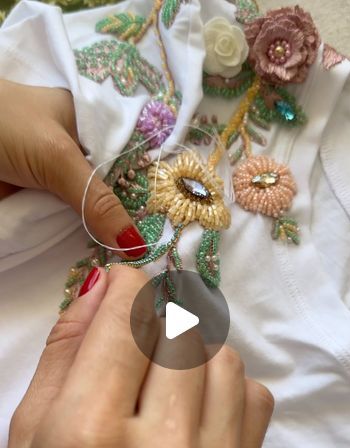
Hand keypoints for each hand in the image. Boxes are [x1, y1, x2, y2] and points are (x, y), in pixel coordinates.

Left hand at [0, 79, 145, 257]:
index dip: (150, 189)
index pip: (131, 159)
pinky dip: (80, 239)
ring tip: (139, 260)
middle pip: (113, 189)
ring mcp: (58, 180)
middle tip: (158, 251)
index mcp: (89, 124)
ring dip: (107, 233)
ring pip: (91, 210)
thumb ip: (97, 200)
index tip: (173, 224)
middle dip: (131, 218)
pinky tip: (109, 257)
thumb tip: (135, 245)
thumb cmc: (4, 125)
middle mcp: (78, 151)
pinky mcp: (40, 204)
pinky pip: (66, 224)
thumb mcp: (58, 157)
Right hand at [0, 266, 273, 447]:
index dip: (125, 286)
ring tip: (158, 374)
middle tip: (133, 332)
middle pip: (181, 332)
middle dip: (155, 315)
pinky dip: (223, 386)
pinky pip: (252, 398)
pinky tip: (189, 406)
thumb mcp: (26, 431)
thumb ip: (68, 347)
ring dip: (190, 348)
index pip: (126, 322)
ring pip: (223, 359)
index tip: (122, 281)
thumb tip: (107, 283)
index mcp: (85, 442)